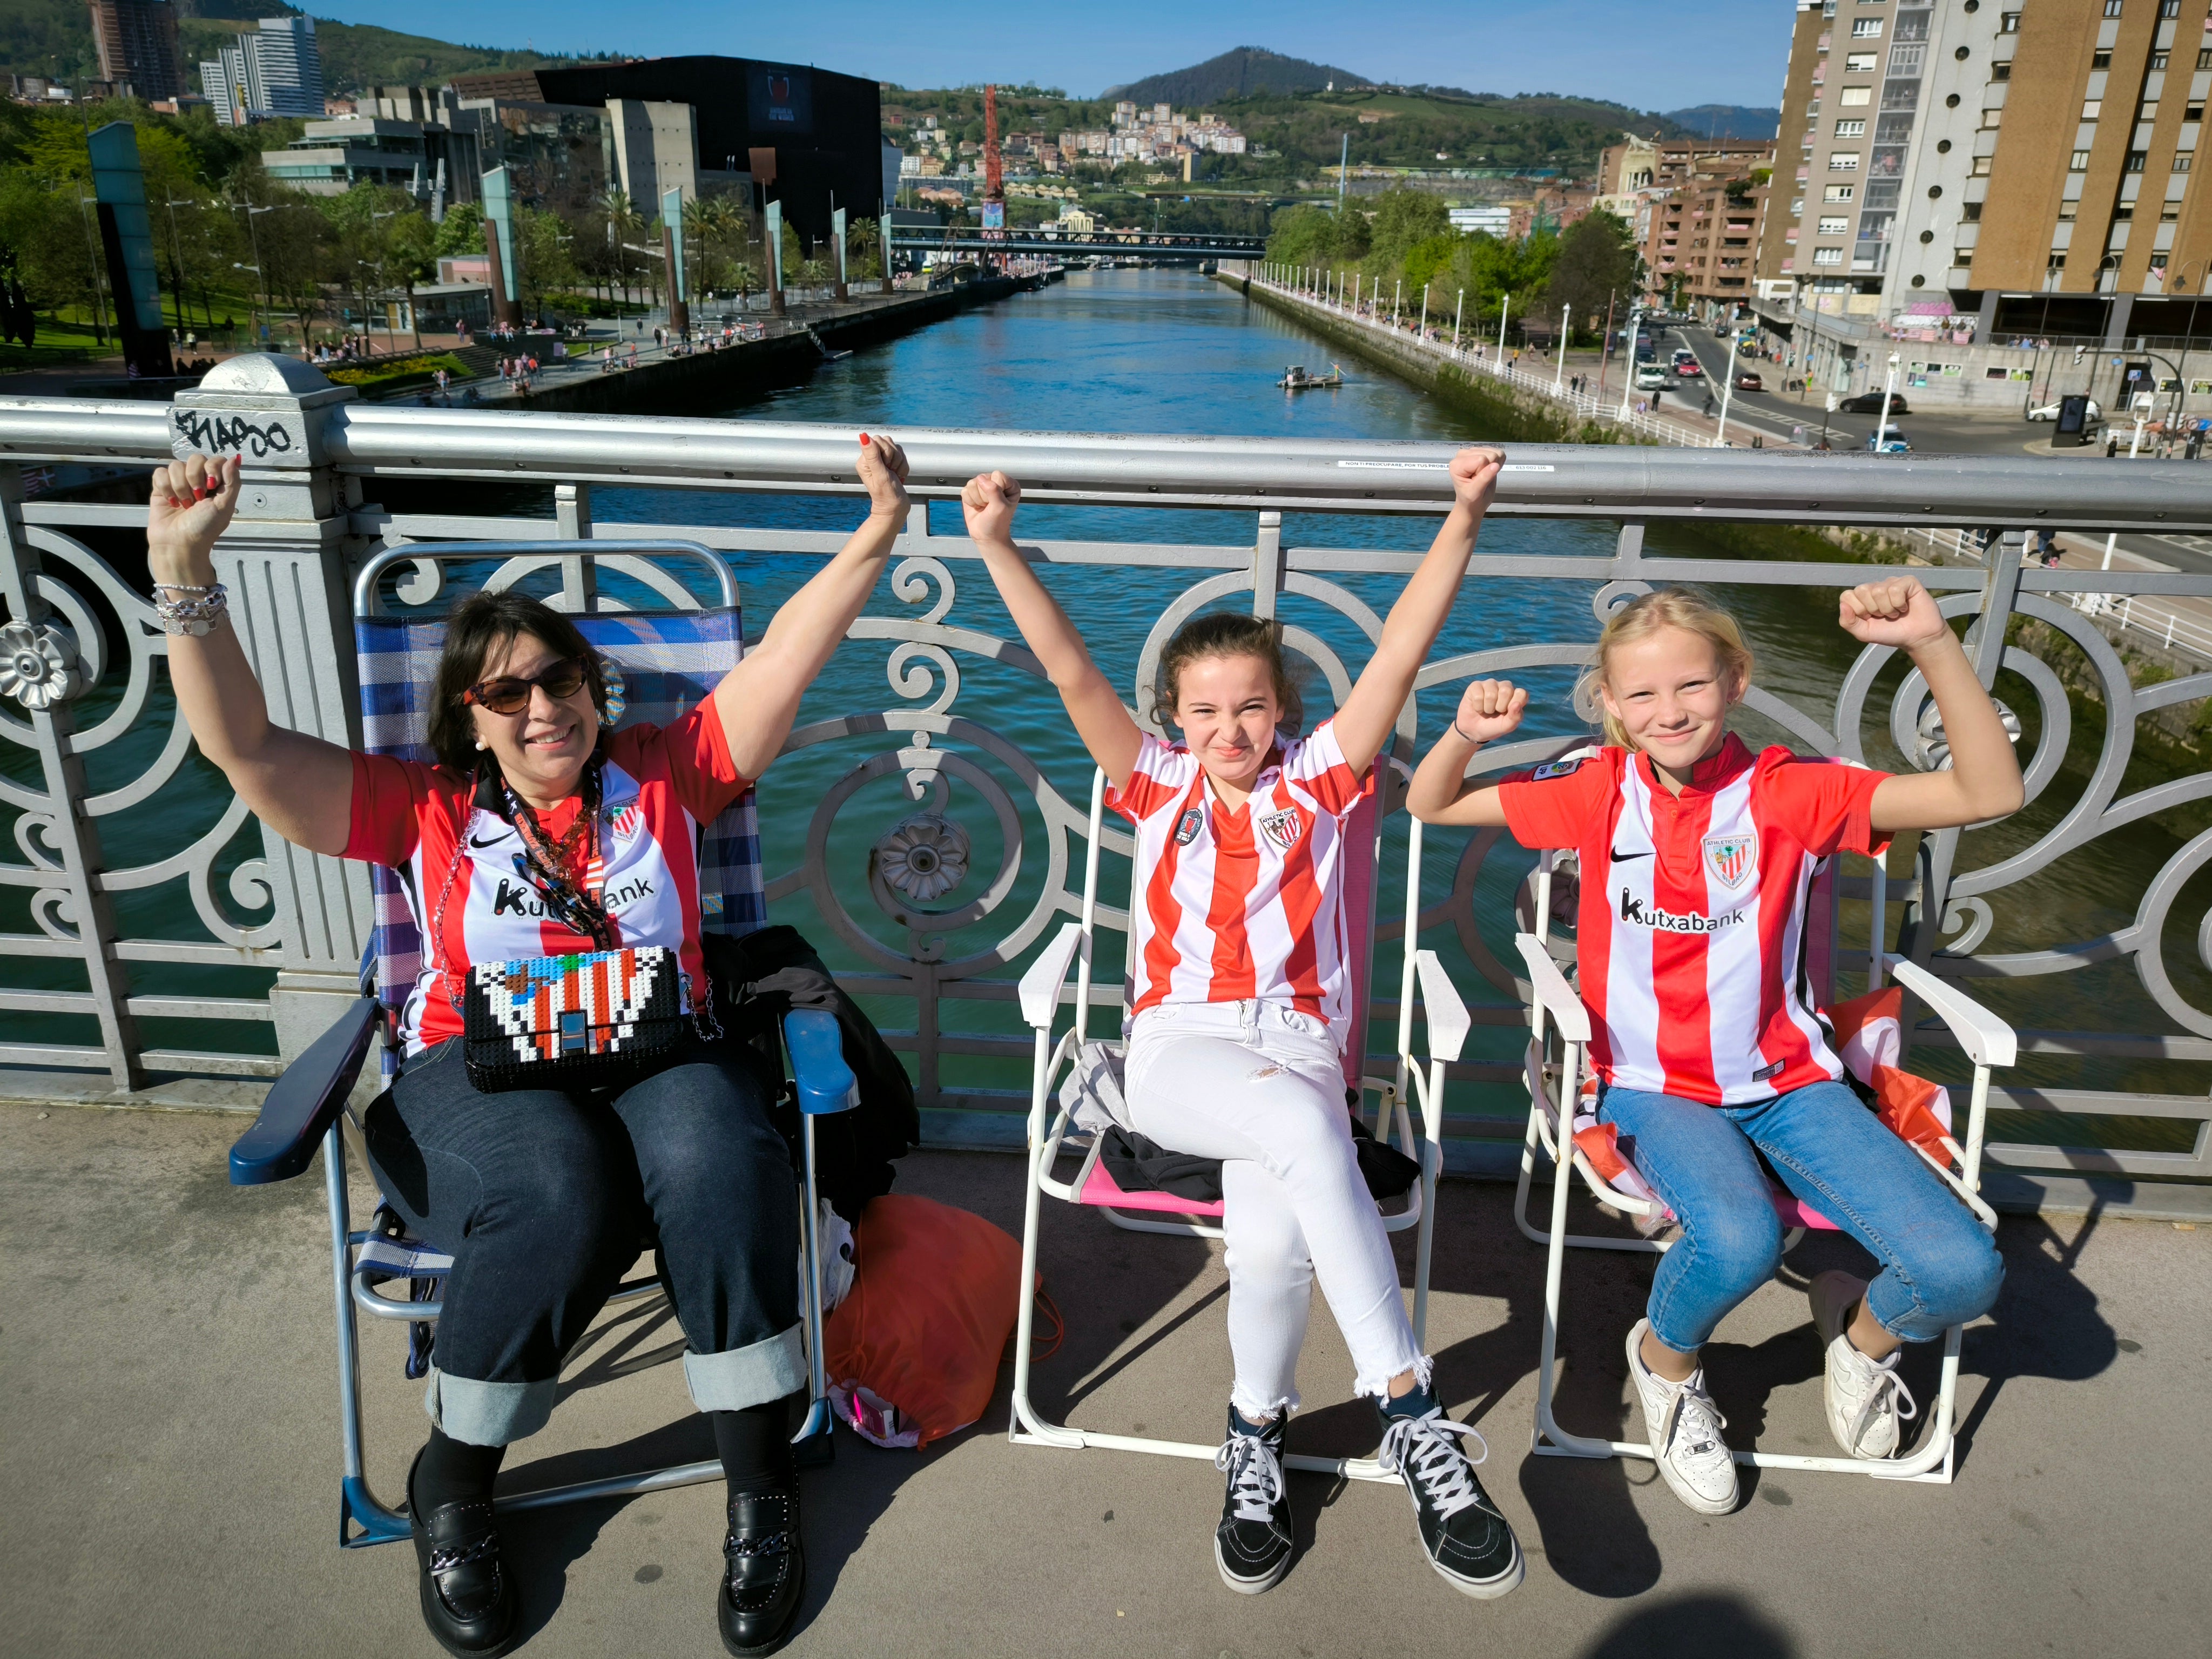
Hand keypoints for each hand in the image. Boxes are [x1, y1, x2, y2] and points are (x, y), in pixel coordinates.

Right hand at [146, 453, 241, 582]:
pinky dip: (166, 487)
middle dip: (195, 478)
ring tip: (184, 504)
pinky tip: (171, 502)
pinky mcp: (161, 487)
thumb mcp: (225, 506)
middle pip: (195, 458)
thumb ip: (232, 482)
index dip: (213, 468)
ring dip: (180, 486)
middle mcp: (198, 480)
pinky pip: (160, 472)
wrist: (180, 543)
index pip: (216, 460)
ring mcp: (179, 482)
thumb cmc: (205, 529)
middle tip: (198, 498)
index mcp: (217, 484)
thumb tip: (235, 459)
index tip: (212, 485)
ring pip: (176, 465)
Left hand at [855, 432, 909, 524]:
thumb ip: (872, 455)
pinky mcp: (891, 463)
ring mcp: (882, 461)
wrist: (896, 508)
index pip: (878, 440)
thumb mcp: (879, 474)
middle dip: (894, 458)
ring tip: (894, 475)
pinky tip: (898, 476)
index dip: (886, 452)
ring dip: (899, 463)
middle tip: (890, 472)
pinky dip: (903, 467)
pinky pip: (902, 456)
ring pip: (896, 449)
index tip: (886, 467)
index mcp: (864, 460)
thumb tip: (863, 437)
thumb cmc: (887, 496)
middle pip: (888, 442)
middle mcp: (872, 458)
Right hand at [961, 470, 1020, 544]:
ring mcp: (983, 486)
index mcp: (1010, 484)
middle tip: (989, 507)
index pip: (998, 475)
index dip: (995, 489)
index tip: (998, 502)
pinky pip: (965, 491)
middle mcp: (996, 482)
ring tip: (983, 507)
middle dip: (984, 496)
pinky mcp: (971, 492)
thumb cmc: (998, 523)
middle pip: (983, 478)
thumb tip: (980, 478)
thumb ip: (993, 490)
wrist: (986, 536)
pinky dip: (969, 502)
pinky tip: (977, 507)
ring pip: (972, 484)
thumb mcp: (1000, 507)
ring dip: (976, 499)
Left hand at [1450, 446, 1504, 514]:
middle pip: (1489, 455)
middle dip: (1489, 469)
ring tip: (1484, 476)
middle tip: (1481, 480)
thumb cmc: (1470, 499)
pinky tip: (1489, 470)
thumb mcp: (1475, 493)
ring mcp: (1473, 451)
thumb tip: (1495, 465)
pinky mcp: (1482, 451)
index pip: (1481, 460)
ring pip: (1495, 453)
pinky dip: (1497, 463)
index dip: (1484, 472)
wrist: (1472, 502)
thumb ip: (1484, 478)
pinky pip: (1498, 453)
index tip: (1477, 481)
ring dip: (1493, 466)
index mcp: (1457, 464)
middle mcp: (1463, 454)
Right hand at [1453, 678, 1526, 743]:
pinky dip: (1478, 707)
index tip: (1508, 713)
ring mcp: (1490, 684)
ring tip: (1486, 710)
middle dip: (1499, 707)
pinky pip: (1478, 696)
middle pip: (1506, 691)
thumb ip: (1515, 717)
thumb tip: (1517, 704)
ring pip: (1491, 694)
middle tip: (1496, 712)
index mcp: (1515, 694)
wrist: (1474, 731)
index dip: (1514, 705)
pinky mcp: (1476, 685)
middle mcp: (1504, 686)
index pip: (1521, 693)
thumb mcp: (1506, 726)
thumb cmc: (1493, 727)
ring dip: (1487, 708)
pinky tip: (1477, 708)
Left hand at [1839, 575, 1949, 651]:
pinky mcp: (1908, 581)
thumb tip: (1843, 605)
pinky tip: (1905, 607)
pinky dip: (1899, 604)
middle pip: (1862, 590)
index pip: (1847, 595)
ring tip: (1895, 613)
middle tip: (1884, 616)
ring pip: (1879, 591)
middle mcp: (1875, 587)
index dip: (1858, 610)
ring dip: (1888, 609)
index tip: (1870, 618)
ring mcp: (1891, 582)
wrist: (1916, 638)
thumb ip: (1848, 622)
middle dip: (1873, 609)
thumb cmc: (1890, 633)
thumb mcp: (1864, 633)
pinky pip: (1896, 589)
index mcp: (1862, 597)